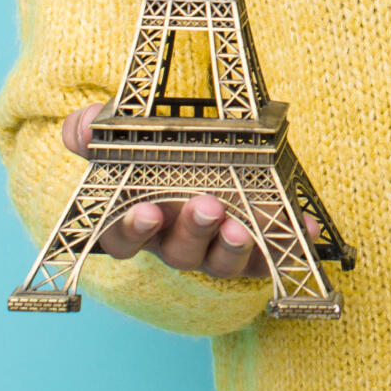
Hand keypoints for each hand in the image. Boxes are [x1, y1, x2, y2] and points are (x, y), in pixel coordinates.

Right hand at [59, 102, 322, 279]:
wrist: (207, 149)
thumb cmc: (154, 151)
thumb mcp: (122, 135)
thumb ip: (93, 130)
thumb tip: (82, 127)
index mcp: (138, 222)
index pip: (121, 240)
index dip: (131, 231)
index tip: (146, 211)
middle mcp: (175, 244)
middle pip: (178, 253)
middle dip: (193, 231)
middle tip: (207, 206)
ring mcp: (214, 251)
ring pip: (221, 263)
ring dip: (233, 246)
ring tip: (242, 224)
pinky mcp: (255, 249)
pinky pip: (273, 256)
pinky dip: (292, 243)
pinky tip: (308, 227)